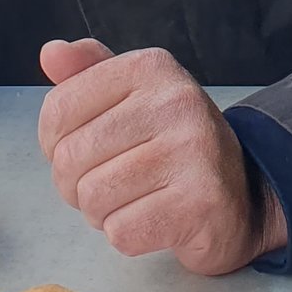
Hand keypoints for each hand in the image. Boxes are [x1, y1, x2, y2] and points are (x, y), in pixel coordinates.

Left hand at [37, 39, 288, 275]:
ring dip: (103, 213)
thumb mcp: (134, 96)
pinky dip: (128, 236)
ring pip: (92, 198)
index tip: (87, 150)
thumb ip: (88, 74)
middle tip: (114, 182)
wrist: (241, 197)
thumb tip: (50, 54)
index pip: (58, 109)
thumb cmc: (174, 147)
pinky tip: (154, 219)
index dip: (55, 143)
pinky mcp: (200, 201)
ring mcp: (192, 150)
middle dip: (77, 185)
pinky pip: (121, 232)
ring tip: (136, 199)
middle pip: (69, 158)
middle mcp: (175, 101)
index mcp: (151, 68)